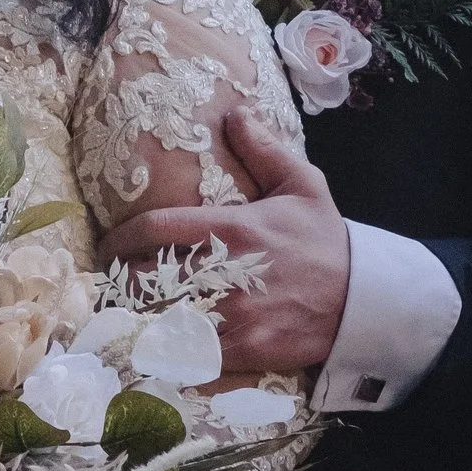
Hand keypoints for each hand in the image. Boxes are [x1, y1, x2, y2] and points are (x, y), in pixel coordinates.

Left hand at [98, 104, 350, 375]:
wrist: (364, 299)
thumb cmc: (326, 240)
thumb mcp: (302, 185)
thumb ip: (263, 149)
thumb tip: (235, 113)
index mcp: (232, 228)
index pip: (155, 229)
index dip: (119, 239)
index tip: (107, 245)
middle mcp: (225, 272)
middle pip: (146, 279)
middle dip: (119, 284)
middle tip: (109, 285)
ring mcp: (234, 315)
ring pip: (160, 321)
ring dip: (136, 322)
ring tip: (119, 320)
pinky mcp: (245, 349)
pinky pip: (189, 357)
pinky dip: (166, 357)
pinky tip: (151, 355)